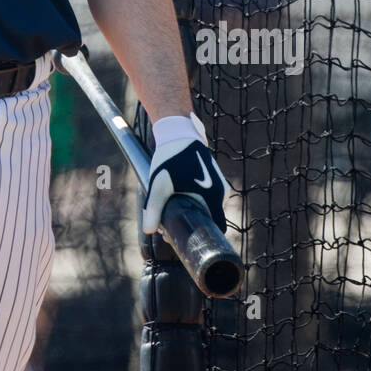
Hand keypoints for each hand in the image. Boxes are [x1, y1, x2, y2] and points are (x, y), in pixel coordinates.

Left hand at [143, 113, 228, 233]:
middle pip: (212, 220)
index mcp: (214, 197)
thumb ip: (154, 209)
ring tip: (173, 210)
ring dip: (195, 212)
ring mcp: (221, 185)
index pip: (217, 228)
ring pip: (211, 208)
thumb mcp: (159, 184)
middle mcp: (222, 193)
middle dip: (194, 225)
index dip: (203, 237)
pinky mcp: (216, 179)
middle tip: (171, 225)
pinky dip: (198, 202)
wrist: (179, 132)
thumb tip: (148, 231)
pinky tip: (181, 198)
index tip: (185, 236)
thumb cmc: (171, 157)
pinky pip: (210, 198)